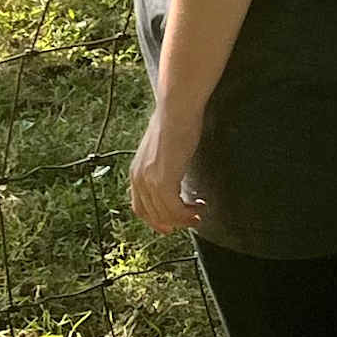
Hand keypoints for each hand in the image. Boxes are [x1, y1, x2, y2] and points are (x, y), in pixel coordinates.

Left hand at [127, 112, 205, 237]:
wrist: (176, 112)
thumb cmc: (174, 126)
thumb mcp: (162, 153)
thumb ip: (161, 170)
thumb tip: (172, 183)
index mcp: (136, 173)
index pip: (140, 209)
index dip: (157, 221)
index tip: (174, 225)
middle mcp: (138, 179)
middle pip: (153, 216)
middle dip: (175, 222)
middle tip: (194, 219)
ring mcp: (148, 181)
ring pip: (165, 215)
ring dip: (185, 219)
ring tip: (200, 212)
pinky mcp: (162, 181)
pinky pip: (174, 210)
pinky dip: (187, 214)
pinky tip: (200, 206)